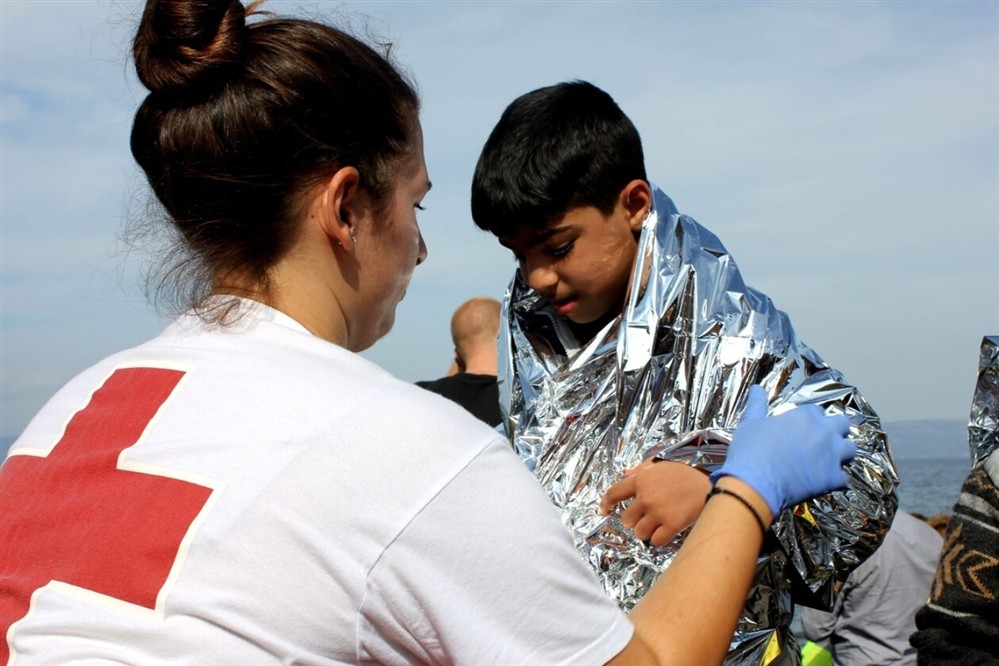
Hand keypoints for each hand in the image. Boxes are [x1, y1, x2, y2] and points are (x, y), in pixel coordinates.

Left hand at [600, 461, 711, 545]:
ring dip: (646, 531)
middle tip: (645, 517)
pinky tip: (666, 531)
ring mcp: (658, 512)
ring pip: (639, 533)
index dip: (606, 503)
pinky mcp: (671, 526)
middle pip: (626, 519)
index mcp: (642, 480)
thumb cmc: (686, 476)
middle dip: (633, 520)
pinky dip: (659, 539)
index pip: (614, 493)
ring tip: (657, 525)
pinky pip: (655, 541)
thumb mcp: (662, 466)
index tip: (604, 509)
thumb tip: (625, 473)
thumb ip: (642, 469)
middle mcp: (646, 497)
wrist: (709, 488)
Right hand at [711, 385, 855, 514]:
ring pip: (852, 449)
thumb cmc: (751, 450)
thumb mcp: (750, 423)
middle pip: (843, 424)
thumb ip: (757, 405)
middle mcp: (824, 432)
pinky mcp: (833, 478)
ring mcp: (832, 455)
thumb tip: (756, 388)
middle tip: (821, 440)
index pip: (818, 411)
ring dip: (842, 453)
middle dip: (835, 430)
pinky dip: (835, 479)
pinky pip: (844, 478)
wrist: (755, 483)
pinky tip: (824, 482)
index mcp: (806, 416)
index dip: (811, 419)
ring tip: (828, 460)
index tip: (802, 428)